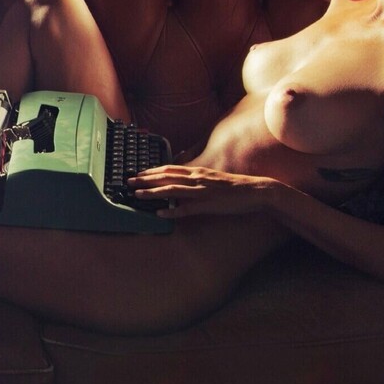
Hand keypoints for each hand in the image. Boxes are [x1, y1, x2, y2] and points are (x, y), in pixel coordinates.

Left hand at [128, 165, 279, 217]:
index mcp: (197, 171)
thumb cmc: (233, 187)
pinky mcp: (209, 205)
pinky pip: (187, 209)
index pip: (169, 169)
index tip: (136, 173)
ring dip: (153, 193)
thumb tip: (180, 180)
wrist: (255, 190)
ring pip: (172, 191)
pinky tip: (160, 214)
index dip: (150, 171)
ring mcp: (202, 191)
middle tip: (128, 182)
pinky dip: (173, 211)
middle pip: (166, 177)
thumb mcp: (211, 178)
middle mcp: (197, 178)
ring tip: (137, 196)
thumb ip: (195, 178)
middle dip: (145, 179)